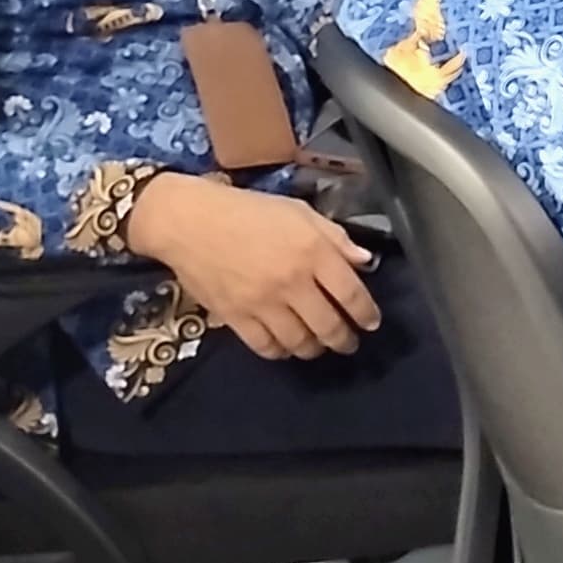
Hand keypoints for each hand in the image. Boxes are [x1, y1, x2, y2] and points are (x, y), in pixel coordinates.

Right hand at [125, 175, 379, 360]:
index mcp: (313, 252)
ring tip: (319, 345)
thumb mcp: (300, 212)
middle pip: (328, 326)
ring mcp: (262, 304)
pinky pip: (265, 347)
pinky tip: (286, 346)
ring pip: (299, 342)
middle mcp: (291, 282)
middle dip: (344, 340)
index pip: (351, 294)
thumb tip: (364, 261)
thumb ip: (335, 238)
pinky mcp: (235, 318)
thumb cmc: (249, 211)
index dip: (366, 314)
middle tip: (348, 342)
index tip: (371, 323)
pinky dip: (281, 352)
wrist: (191, 222)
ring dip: (314, 348)